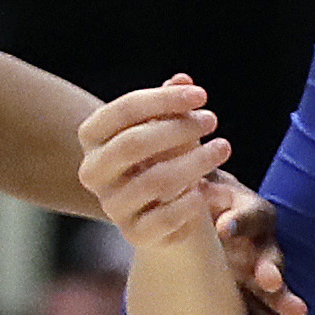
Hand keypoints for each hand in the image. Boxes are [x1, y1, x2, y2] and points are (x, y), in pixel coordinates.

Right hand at [78, 76, 229, 251]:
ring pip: (155, 180)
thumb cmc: (164, 156)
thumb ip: (171, 105)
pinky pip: (165, 217)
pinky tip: (207, 189)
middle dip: (177, 129)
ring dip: (196, 161)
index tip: (201, 95)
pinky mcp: (134, 233)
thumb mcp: (167, 127)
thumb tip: (182, 80)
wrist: (166, 211)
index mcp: (92, 137)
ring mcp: (111, 204)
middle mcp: (92, 172)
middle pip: (132, 144)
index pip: (122, 111)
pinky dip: (190, 202)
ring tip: (222, 148)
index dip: (163, 99)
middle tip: (211, 120)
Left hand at [203, 173, 307, 314]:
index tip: (223, 229)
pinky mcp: (249, 291)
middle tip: (269, 279)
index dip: (238, 221)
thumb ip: (192, 189)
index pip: (248, 214)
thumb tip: (184, 186)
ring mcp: (256, 268)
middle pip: (268, 252)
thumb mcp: (195, 187)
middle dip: (269, 266)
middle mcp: (258, 240)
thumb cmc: (198, 195)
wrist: (199, 211)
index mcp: (247, 210)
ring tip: (296, 313)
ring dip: (282, 299)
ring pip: (273, 285)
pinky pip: (262, 310)